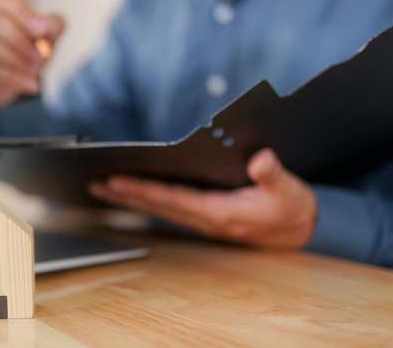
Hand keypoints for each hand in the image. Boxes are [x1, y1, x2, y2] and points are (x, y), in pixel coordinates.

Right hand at [0, 0, 64, 105]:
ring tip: (36, 71)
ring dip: (15, 60)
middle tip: (41, 58)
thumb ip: (52, 26)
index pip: (6, 0)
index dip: (23, 14)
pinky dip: (12, 77)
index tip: (40, 31)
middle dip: (21, 43)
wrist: (11, 75)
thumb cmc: (29, 45)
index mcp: (1, 3)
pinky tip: (30, 84)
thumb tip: (45, 29)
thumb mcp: (47, 33)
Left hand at [88, 148, 316, 249]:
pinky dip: (147, 200)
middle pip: (156, 206)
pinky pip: (168, 208)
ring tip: (102, 188)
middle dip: (124, 195)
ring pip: (158, 209)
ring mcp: (202, 220)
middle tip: (93, 184)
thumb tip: (259, 159)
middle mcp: (205, 219)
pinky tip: (133, 193)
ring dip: (130, 200)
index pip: (171, 198)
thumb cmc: (291, 209)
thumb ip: (273, 174)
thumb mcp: (289, 190)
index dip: (142, 189)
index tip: (115, 181)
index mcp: (219, 212)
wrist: (299, 233)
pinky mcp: (204, 217)